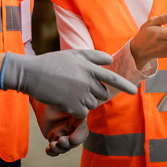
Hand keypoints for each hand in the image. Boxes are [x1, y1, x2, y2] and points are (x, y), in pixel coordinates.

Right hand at [1, 49, 137, 118]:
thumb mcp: (73, 54)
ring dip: (85, 101)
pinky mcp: (74, 106)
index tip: (134, 91)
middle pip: (103, 94)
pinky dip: (77, 109)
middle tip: (79, 87)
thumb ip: (93, 56)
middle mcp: (88, 81)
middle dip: (95, 93)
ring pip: (93, 104)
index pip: (113, 78)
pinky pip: (83, 112)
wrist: (32, 75)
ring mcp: (81, 95)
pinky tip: (65, 100)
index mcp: (89, 68)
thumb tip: (110, 60)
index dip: (125, 85)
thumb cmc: (52, 63)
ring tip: (69, 91)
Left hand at [30, 99, 86, 155]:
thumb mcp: (63, 102)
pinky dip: (52, 152)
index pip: (83, 132)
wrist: (41, 102)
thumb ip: (71, 106)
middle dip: (68, 144)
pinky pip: (55, 150)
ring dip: (59, 149)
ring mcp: (63, 134)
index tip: (71, 138)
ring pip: (65, 148)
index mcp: (77, 121)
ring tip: (52, 145)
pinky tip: (48, 150)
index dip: (79, 137)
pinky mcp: (54, 138)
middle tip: (60, 140)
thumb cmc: (53, 99)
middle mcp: (72, 129)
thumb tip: (78, 109)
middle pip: (74, 143)